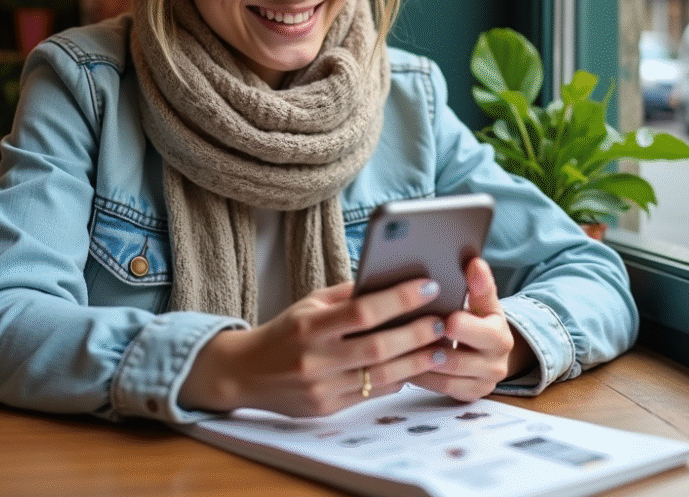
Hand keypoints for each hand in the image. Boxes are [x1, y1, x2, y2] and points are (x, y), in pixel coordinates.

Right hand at [178, 278, 448, 416]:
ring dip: (415, 362)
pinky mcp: (326, 408)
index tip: (427, 286)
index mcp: (310, 326)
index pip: (362, 310)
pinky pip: (370, 394)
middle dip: (416, 333)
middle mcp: (315, 358)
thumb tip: (390, 279)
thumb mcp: (309, 304)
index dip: (399, 298)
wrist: (246, 373)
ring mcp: (321, 387)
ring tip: (439, 348)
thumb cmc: (286, 332)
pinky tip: (414, 368)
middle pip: (377, 347)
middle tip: (442, 320)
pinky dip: (395, 380)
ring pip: (379, 375)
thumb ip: (347, 294)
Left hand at [408, 257, 533, 401]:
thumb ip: (479, 284)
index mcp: (501, 336)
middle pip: (459, 361)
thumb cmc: (480, 319)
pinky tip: (401, 364)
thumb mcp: (484, 302)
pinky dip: (420, 377)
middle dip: (432, 348)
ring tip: (396, 349)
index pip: (484, 334)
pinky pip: (440, 389)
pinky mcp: (469, 396)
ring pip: (446, 378)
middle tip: (407, 336)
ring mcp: (483, 384)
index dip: (463, 328)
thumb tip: (474, 262)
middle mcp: (496, 364)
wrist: (491, 350)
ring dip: (420, 364)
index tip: (445, 318)